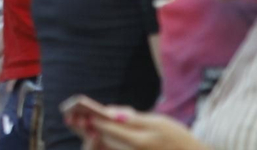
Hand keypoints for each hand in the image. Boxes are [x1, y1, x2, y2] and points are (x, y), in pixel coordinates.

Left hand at [85, 108, 200, 149]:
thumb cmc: (178, 139)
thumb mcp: (158, 122)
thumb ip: (132, 118)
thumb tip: (109, 113)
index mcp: (140, 140)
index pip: (108, 129)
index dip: (94, 119)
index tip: (84, 112)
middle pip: (105, 140)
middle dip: (92, 129)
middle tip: (79, 119)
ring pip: (109, 147)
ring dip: (99, 137)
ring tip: (92, 127)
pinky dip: (110, 144)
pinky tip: (107, 136)